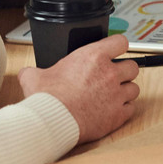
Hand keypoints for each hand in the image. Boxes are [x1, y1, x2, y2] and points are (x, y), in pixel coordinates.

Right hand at [18, 34, 140, 141]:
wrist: (53, 121)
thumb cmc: (47, 99)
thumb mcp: (34, 77)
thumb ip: (34, 71)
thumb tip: (27, 73)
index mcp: (93, 57)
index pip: (121, 42)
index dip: (118, 46)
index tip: (115, 51)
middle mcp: (109, 73)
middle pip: (132, 66)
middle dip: (124, 71)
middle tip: (112, 77)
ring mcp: (116, 94)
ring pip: (134, 88)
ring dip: (125, 91)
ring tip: (113, 95)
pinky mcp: (118, 114)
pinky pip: (131, 108)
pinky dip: (124, 109)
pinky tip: (113, 110)